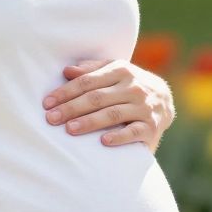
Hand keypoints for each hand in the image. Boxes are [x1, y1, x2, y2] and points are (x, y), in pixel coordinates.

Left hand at [44, 59, 173, 152]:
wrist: (165, 101)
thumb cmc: (128, 86)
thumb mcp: (114, 72)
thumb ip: (92, 70)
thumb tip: (67, 71)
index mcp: (121, 70)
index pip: (88, 81)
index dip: (66, 92)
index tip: (47, 103)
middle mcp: (133, 86)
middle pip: (97, 97)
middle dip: (71, 108)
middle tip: (51, 118)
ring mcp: (143, 106)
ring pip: (113, 113)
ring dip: (90, 122)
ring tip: (70, 129)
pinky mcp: (151, 126)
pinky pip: (134, 132)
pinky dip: (119, 136)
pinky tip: (103, 141)